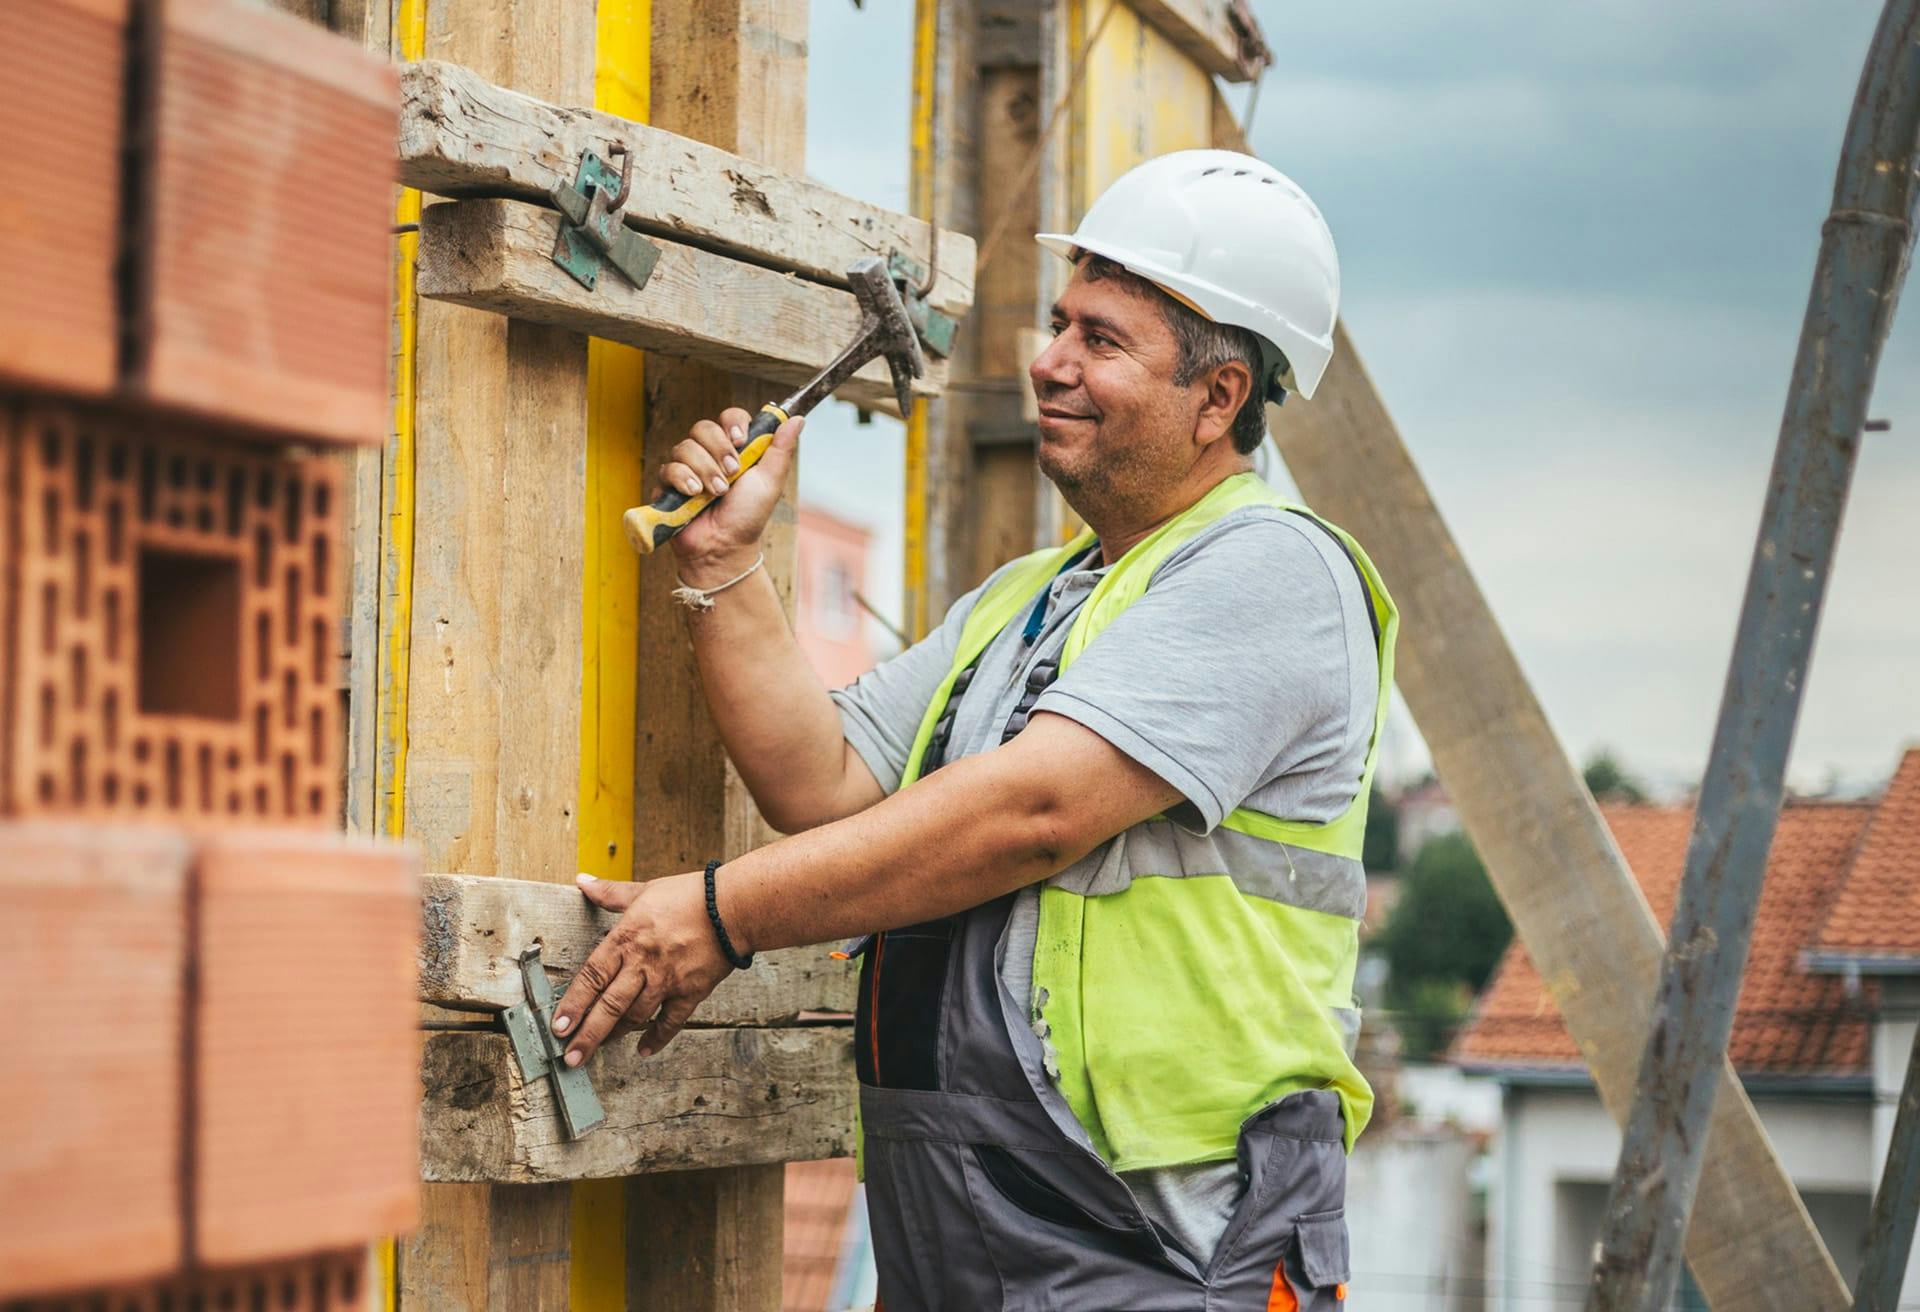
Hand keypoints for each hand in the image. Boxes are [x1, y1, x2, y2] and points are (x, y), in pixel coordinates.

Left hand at [550, 872, 733, 1064]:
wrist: (734, 907)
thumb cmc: (690, 896)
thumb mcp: (644, 890)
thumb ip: (609, 893)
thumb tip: (581, 881)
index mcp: (627, 938)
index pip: (592, 976)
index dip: (573, 1004)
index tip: (558, 1026)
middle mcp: (643, 963)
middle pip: (609, 1005)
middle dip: (588, 1035)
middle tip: (571, 1058)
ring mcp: (668, 980)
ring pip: (636, 1016)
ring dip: (615, 1035)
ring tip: (599, 1048)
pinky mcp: (691, 992)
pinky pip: (672, 1022)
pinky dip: (658, 1038)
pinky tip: (644, 1049)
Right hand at [656, 407, 804, 576]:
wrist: (724, 547)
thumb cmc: (747, 516)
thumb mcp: (770, 481)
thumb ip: (781, 449)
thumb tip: (798, 419)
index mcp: (734, 449)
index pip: (729, 417)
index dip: (732, 423)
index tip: (741, 440)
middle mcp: (708, 453)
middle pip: (703, 427)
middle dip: (718, 450)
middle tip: (732, 473)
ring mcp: (687, 467)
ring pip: (685, 447)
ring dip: (705, 470)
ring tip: (716, 492)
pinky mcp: (668, 484)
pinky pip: (668, 467)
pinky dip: (683, 479)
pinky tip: (694, 494)